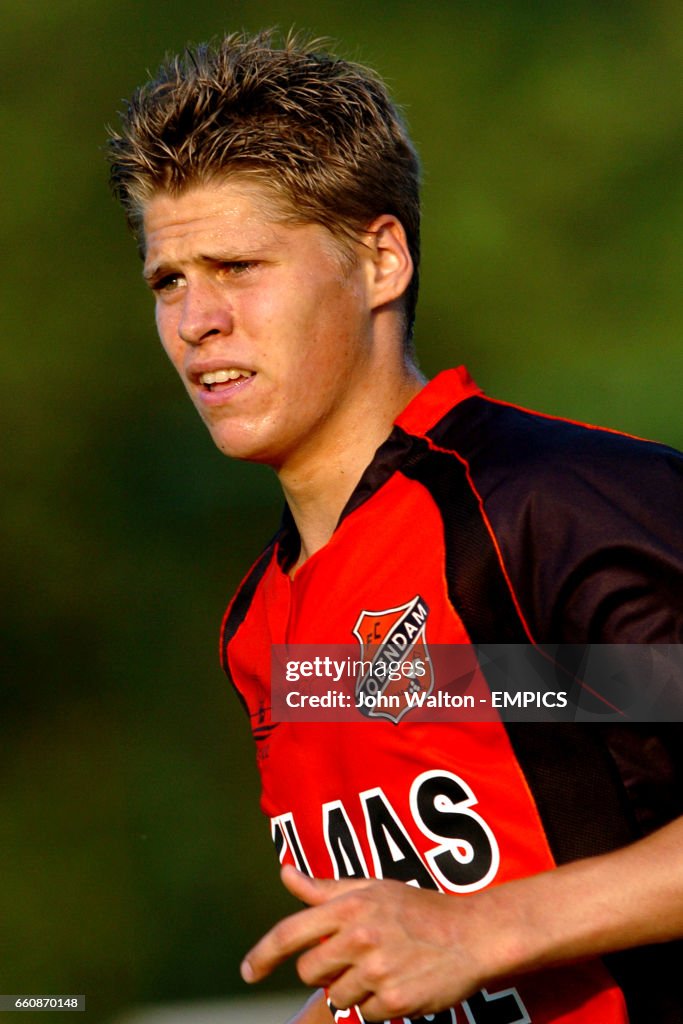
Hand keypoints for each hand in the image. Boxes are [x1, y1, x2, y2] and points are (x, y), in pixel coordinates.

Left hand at [241, 865, 485, 1021]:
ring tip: (383, 967)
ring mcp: (376, 971)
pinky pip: (363, 1015)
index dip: (262, 954)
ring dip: (353, 988)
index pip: (290, 933)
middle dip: (324, 969)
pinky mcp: (394, 1002)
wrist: (471, 935)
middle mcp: (359, 938)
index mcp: (349, 906)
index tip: (247, 972)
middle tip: (354, 957)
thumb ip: (324, 889)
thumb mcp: (372, 889)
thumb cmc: (417, 909)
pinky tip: (397, 983)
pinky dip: (375, 1006)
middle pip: (309, 971)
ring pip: (336, 996)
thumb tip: (285, 873)